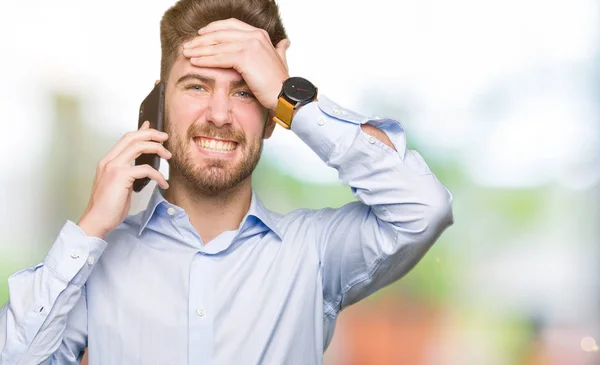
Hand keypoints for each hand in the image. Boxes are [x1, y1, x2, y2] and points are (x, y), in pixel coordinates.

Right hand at [77, 121, 170, 238]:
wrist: (97, 220)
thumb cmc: (108, 206)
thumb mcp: (120, 185)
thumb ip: (129, 172)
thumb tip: (141, 165)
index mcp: (108, 162)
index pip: (126, 139)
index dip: (141, 132)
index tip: (152, 129)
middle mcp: (109, 161)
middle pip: (132, 137)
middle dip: (151, 134)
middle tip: (165, 137)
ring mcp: (114, 167)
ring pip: (138, 147)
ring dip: (156, 148)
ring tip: (168, 156)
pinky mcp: (120, 176)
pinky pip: (145, 169)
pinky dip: (157, 175)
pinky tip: (163, 183)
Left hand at [182, 18, 289, 110]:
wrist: (285, 95)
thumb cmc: (280, 83)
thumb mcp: (280, 60)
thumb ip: (279, 50)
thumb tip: (283, 43)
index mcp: (260, 35)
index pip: (231, 25)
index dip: (214, 29)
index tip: (201, 35)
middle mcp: (255, 36)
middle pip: (221, 33)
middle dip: (202, 40)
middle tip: (188, 45)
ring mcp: (250, 45)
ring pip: (218, 45)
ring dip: (199, 49)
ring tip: (187, 54)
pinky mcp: (245, 57)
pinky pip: (219, 57)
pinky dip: (205, 60)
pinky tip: (195, 62)